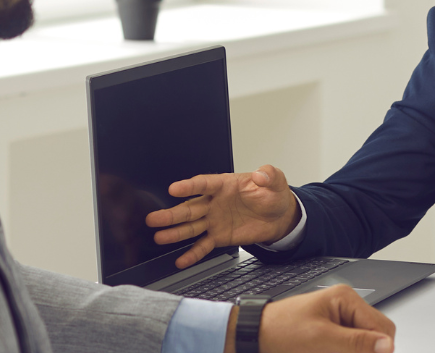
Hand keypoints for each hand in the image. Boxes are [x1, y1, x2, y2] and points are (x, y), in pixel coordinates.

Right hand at [145, 165, 300, 268]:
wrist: (279, 216)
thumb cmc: (272, 195)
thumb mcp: (275, 181)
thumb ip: (268, 175)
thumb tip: (260, 174)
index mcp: (224, 185)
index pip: (204, 184)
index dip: (189, 186)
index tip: (174, 189)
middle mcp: (214, 203)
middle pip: (190, 207)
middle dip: (172, 214)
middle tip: (154, 218)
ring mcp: (214, 220)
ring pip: (191, 226)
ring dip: (175, 232)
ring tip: (159, 237)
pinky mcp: (219, 236)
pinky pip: (203, 245)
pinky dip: (193, 254)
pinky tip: (181, 260)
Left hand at [229, 284, 394, 352]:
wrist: (253, 336)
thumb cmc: (279, 330)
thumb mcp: (320, 339)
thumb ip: (356, 342)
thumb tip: (386, 345)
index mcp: (346, 299)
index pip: (382, 328)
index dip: (382, 349)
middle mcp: (346, 308)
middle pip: (375, 337)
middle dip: (367, 351)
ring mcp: (339, 322)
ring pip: (363, 346)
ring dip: (356, 352)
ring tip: (330, 351)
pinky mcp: (332, 336)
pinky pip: (349, 347)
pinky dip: (345, 352)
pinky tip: (331, 352)